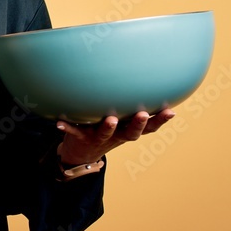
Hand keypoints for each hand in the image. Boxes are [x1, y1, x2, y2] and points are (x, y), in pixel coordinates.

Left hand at [55, 109, 175, 164]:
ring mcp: (98, 137)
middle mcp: (116, 135)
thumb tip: (148, 77)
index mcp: (128, 130)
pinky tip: (59, 123)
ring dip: (108, 127)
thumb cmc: (106, 128)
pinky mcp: (81, 137)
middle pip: (130, 133)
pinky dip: (68, 128)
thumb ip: (130, 103)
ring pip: (105, 133)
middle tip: (142, 114)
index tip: (171, 111)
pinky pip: (74, 132)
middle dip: (137, 124)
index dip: (160, 120)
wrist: (82, 153)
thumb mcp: (121, 119)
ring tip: (111, 119)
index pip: (148, 127)